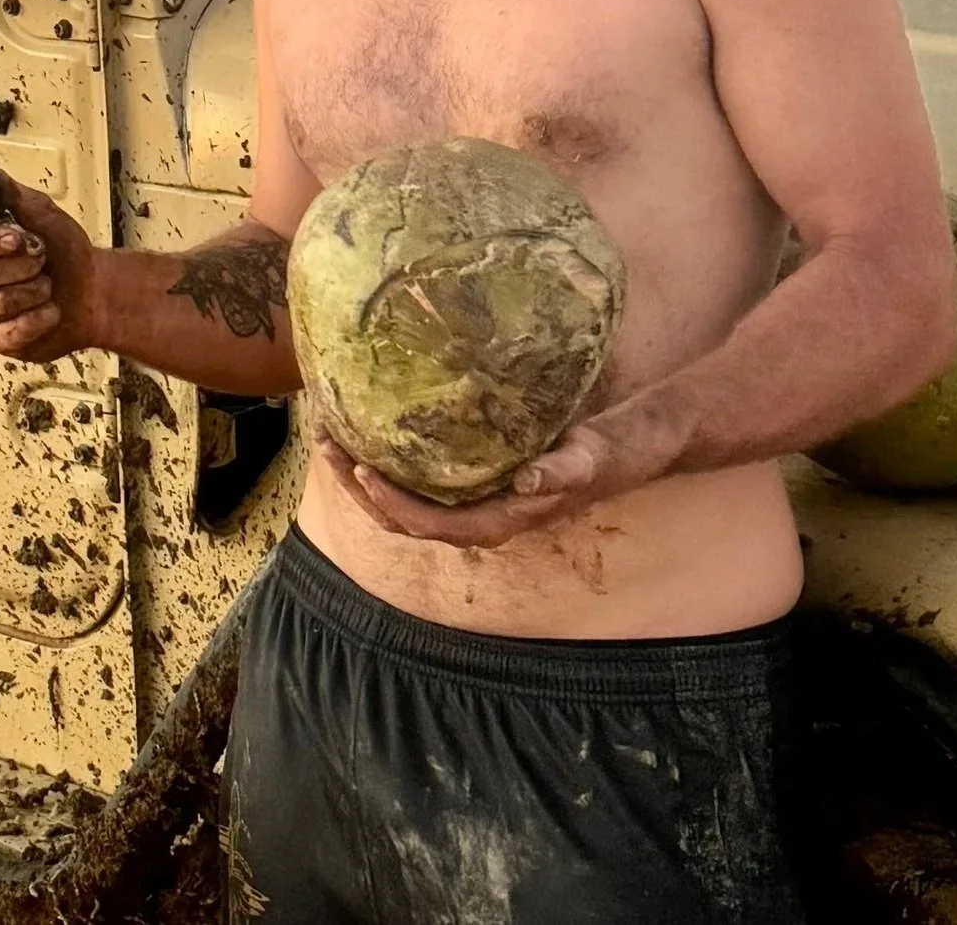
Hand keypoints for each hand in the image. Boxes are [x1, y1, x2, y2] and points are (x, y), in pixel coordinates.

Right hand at [0, 173, 96, 362]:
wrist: (93, 291)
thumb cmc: (64, 251)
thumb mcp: (38, 210)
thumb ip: (3, 188)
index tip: (19, 238)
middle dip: (19, 268)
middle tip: (42, 260)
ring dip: (33, 293)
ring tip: (48, 287)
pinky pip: (7, 335)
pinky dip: (37, 321)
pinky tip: (50, 311)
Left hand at [318, 401, 668, 548]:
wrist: (632, 447)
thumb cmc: (612, 452)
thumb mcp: (592, 456)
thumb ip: (563, 471)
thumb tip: (525, 480)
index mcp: (505, 520)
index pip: (436, 525)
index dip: (394, 505)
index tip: (363, 470)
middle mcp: (484, 516)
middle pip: (407, 519)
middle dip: (361, 488)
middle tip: (324, 444)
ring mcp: (476, 501)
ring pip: (406, 504)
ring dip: (363, 477)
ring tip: (328, 436)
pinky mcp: (474, 481)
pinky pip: (420, 482)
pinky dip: (386, 463)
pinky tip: (363, 432)